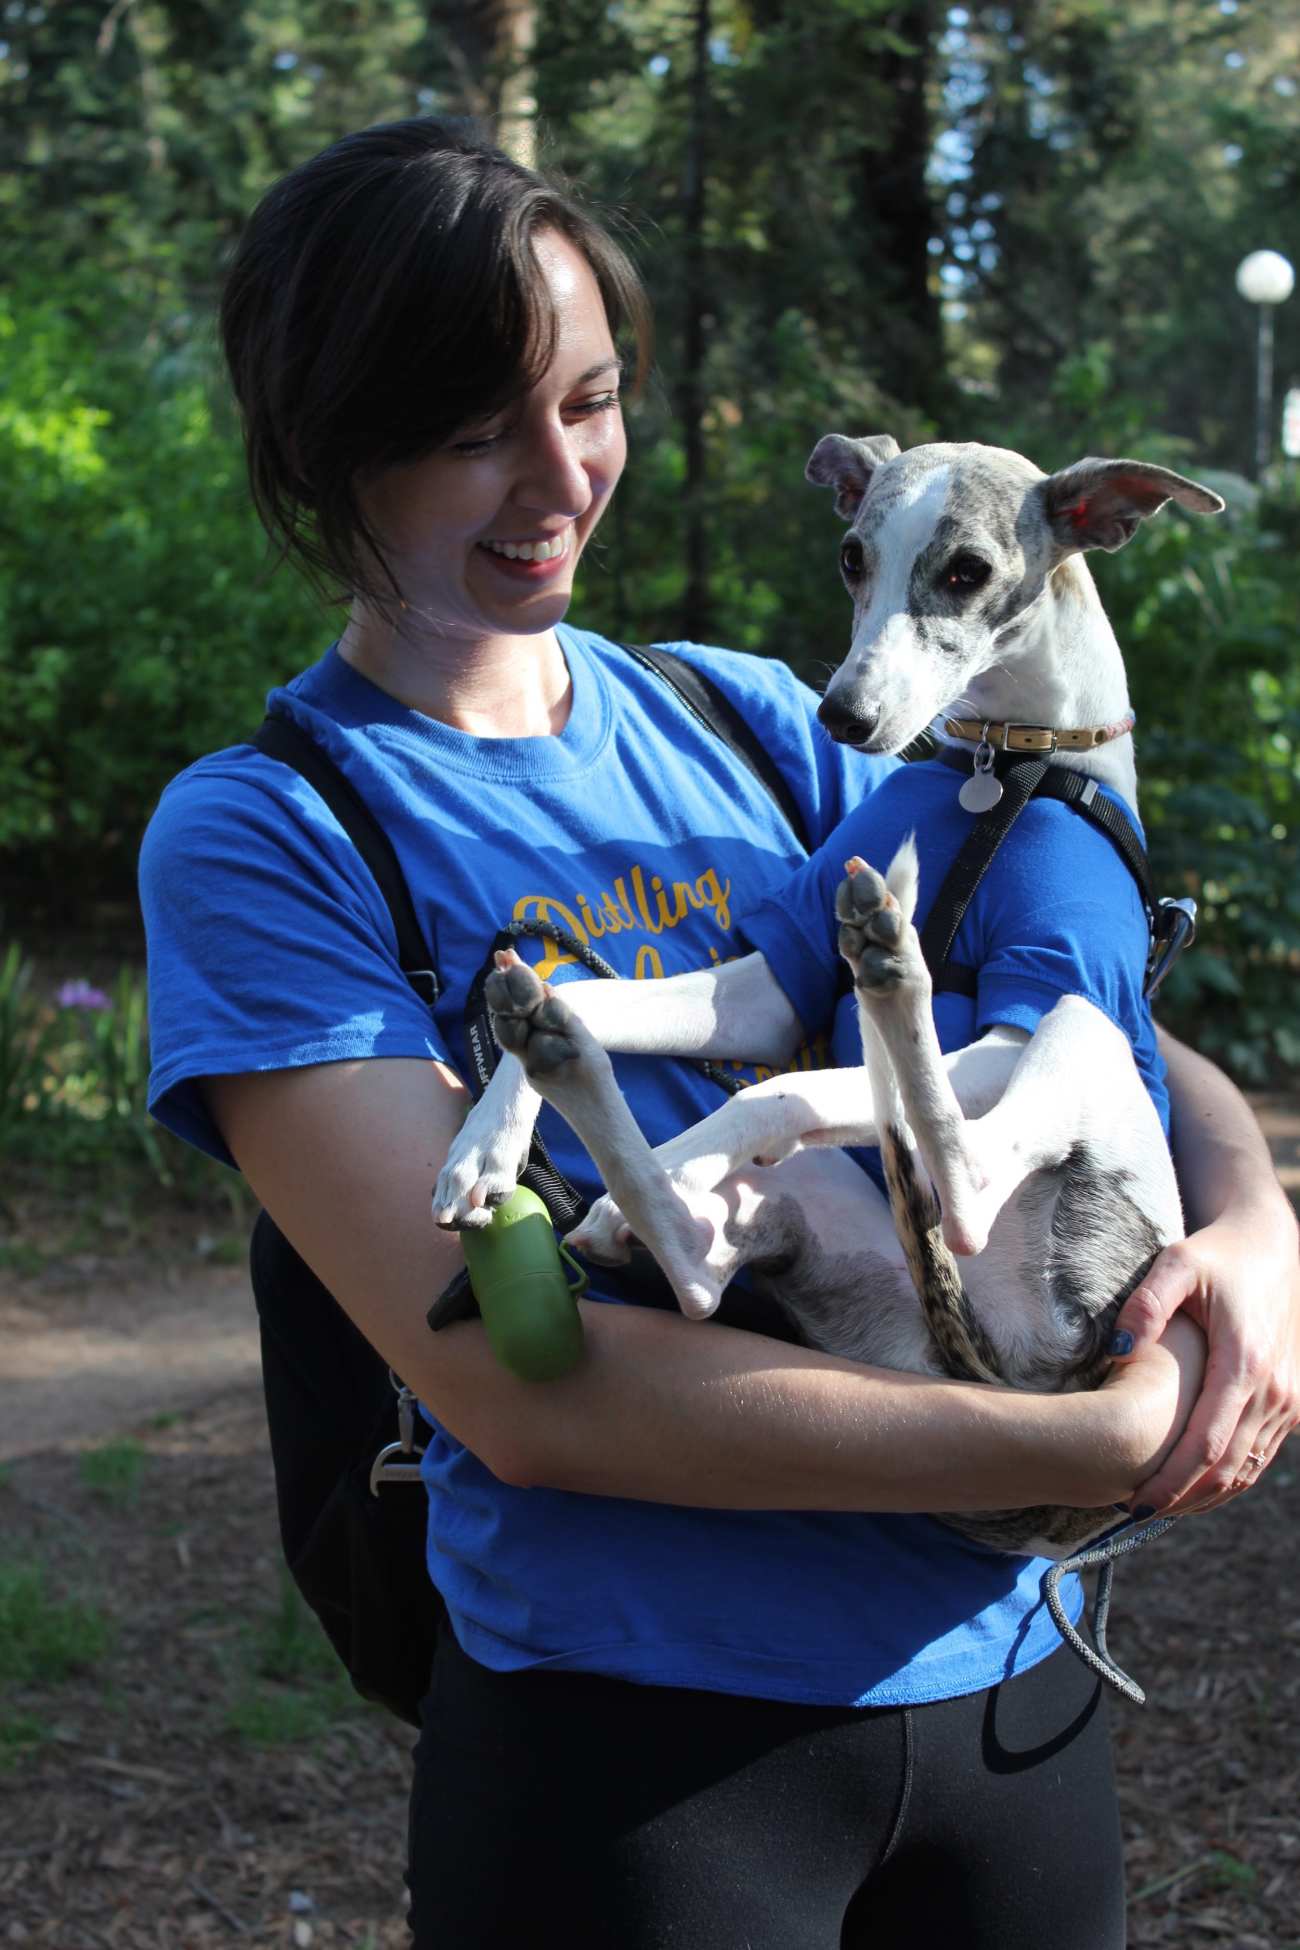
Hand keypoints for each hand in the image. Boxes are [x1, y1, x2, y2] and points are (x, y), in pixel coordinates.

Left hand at [1107, 1205, 1299, 1515]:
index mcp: (1246, 1363)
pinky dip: (1228, 1478)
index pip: (1208, 1444)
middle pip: (1228, 1468)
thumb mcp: (1175, 1264)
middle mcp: (1275, 1390)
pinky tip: (1191, 1488)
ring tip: (1155, 1508)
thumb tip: (1117, 1350)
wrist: (1270, 1247)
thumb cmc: (1215, 1256)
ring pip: (1248, 1469)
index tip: (1134, 1503)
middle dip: (1182, 1498)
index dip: (1172, 1481)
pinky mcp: (1292, 1402)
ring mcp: (1289, 1400)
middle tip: (1132, 1515)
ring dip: (1205, 1495)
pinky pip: (1260, 1455)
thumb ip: (1145, 1304)